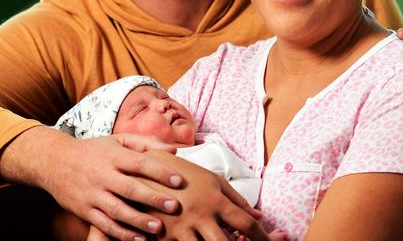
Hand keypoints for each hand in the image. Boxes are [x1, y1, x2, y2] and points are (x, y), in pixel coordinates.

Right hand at [0, 127, 183, 240]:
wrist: (54, 162)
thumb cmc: (94, 150)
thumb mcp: (117, 140)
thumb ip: (146, 143)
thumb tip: (174, 149)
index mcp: (114, 155)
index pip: (140, 163)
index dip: (160, 172)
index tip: (179, 180)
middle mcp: (103, 174)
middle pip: (130, 188)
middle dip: (153, 198)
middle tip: (174, 206)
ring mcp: (92, 194)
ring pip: (117, 210)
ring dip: (138, 220)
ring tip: (158, 228)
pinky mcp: (84, 209)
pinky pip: (104, 224)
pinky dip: (120, 233)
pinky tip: (138, 238)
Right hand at [138, 150, 268, 240]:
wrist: (139, 169)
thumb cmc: (181, 173)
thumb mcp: (210, 179)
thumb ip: (235, 198)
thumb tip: (260, 215)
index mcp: (214, 199)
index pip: (246, 223)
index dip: (263, 237)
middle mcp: (200, 215)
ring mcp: (180, 228)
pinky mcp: (162, 238)